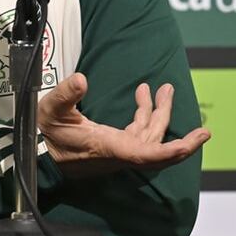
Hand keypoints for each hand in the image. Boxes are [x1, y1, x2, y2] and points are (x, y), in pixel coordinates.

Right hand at [38, 72, 209, 177]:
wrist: (41, 156)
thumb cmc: (46, 135)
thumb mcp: (52, 111)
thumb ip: (66, 95)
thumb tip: (82, 79)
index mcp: (109, 146)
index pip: (147, 154)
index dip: (173, 150)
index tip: (195, 140)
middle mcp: (119, 152)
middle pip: (156, 142)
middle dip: (169, 118)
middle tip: (171, 91)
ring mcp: (119, 150)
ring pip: (149, 136)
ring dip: (158, 113)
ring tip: (160, 89)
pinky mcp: (115, 146)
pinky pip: (140, 135)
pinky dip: (145, 117)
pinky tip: (142, 100)